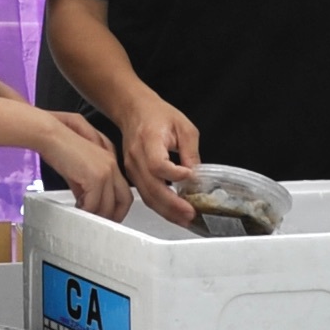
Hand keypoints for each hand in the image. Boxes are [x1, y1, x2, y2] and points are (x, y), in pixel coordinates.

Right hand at [34, 113, 135, 222]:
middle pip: (124, 200)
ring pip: (108, 205)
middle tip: (99, 223)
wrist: (50, 134)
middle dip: (112, 216)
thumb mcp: (77, 168)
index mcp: (110, 160)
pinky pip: (94, 204)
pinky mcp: (96, 177)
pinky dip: (85, 211)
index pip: (124, 190)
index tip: (107, 215)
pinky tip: (76, 209)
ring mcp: (106, 171)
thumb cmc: (59, 144)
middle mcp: (113, 165)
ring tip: (83, 215)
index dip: (117, 207)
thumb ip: (85, 185)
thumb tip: (86, 201)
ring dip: (95, 215)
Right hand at [120, 99, 204, 226]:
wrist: (134, 111)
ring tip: (185, 219)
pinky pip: (146, 196)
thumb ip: (190, 153)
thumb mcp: (183, 127)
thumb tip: (197, 177)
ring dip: (167, 212)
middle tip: (191, 213)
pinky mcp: (133, 176)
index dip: (174, 174)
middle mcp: (137, 157)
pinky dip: (161, 208)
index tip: (189, 176)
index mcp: (149, 139)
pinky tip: (175, 213)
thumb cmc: (157, 115)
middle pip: (152, 187)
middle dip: (173, 204)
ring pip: (148, 196)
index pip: (157, 164)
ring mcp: (132, 168)